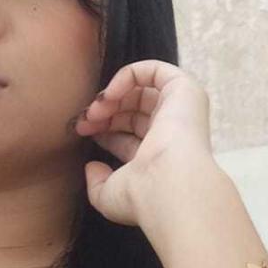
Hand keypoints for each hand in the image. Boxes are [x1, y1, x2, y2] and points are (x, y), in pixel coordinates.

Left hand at [74, 60, 215, 226]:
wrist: (167, 186)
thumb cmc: (141, 197)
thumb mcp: (108, 197)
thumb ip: (96, 183)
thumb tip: (91, 167)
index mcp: (157, 157)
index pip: (128, 135)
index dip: (103, 130)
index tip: (83, 132)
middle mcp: (170, 134)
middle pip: (132, 111)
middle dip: (104, 113)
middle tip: (83, 122)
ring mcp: (180, 111)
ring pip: (141, 91)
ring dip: (111, 96)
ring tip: (94, 111)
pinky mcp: (185, 91)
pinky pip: (154, 70)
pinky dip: (128, 75)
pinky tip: (110, 95)